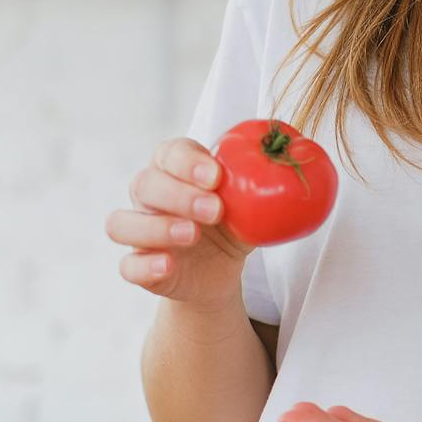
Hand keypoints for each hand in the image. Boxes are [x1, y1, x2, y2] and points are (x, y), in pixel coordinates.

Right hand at [106, 137, 252, 306]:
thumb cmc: (235, 220)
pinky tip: (169, 265)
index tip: (216, 175)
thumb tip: (298, 152)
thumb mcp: (254, 200)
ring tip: (192, 234)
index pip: (170, 153)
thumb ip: (266, 179)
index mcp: (175, 169)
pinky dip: (145, 265)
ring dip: (156, 227)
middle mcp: (150, 195)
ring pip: (122, 223)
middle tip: (215, 210)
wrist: (222, 269)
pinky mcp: (140, 265)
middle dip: (180, 195)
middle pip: (145, 184)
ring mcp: (140, 231)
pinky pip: (127, 266)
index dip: (188, 161)